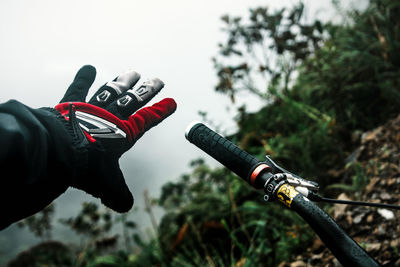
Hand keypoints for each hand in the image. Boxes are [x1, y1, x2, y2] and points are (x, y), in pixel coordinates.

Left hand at [55, 65, 175, 211]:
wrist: (58, 152)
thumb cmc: (87, 168)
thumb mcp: (107, 186)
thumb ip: (118, 195)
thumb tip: (125, 207)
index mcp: (123, 134)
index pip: (146, 120)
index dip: (160, 111)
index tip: (172, 102)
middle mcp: (111, 117)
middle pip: (134, 100)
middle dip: (147, 90)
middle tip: (158, 80)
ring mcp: (92, 108)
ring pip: (113, 91)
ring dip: (124, 81)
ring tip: (133, 72)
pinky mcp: (72, 104)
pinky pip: (79, 88)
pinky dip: (84, 77)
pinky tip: (88, 67)